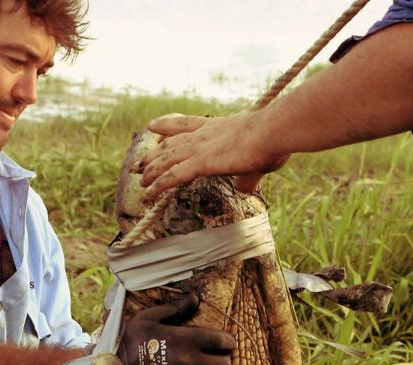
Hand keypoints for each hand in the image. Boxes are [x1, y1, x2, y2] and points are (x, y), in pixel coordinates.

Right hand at [118, 293, 235, 364]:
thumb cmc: (128, 344)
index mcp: (185, 339)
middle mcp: (189, 361)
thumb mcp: (147, 319)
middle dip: (223, 363)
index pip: (223, 341)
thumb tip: (195, 298)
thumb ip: (174, 309)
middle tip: (214, 362)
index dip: (228, 343)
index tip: (225, 345)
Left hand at [140, 112, 288, 200]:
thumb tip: (245, 188)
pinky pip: (173, 176)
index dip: (168, 125)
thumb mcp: (260, 158)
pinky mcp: (201, 162)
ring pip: (167, 159)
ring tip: (140, 178)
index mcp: (218, 127)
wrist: (273, 131)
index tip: (153, 126)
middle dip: (154, 153)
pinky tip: (149, 193)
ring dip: (151, 169)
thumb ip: (248, 175)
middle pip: (170, 142)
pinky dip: (159, 185)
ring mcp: (200, 148)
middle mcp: (204, 134)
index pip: (186, 124)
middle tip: (140, 162)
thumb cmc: (272, 140)